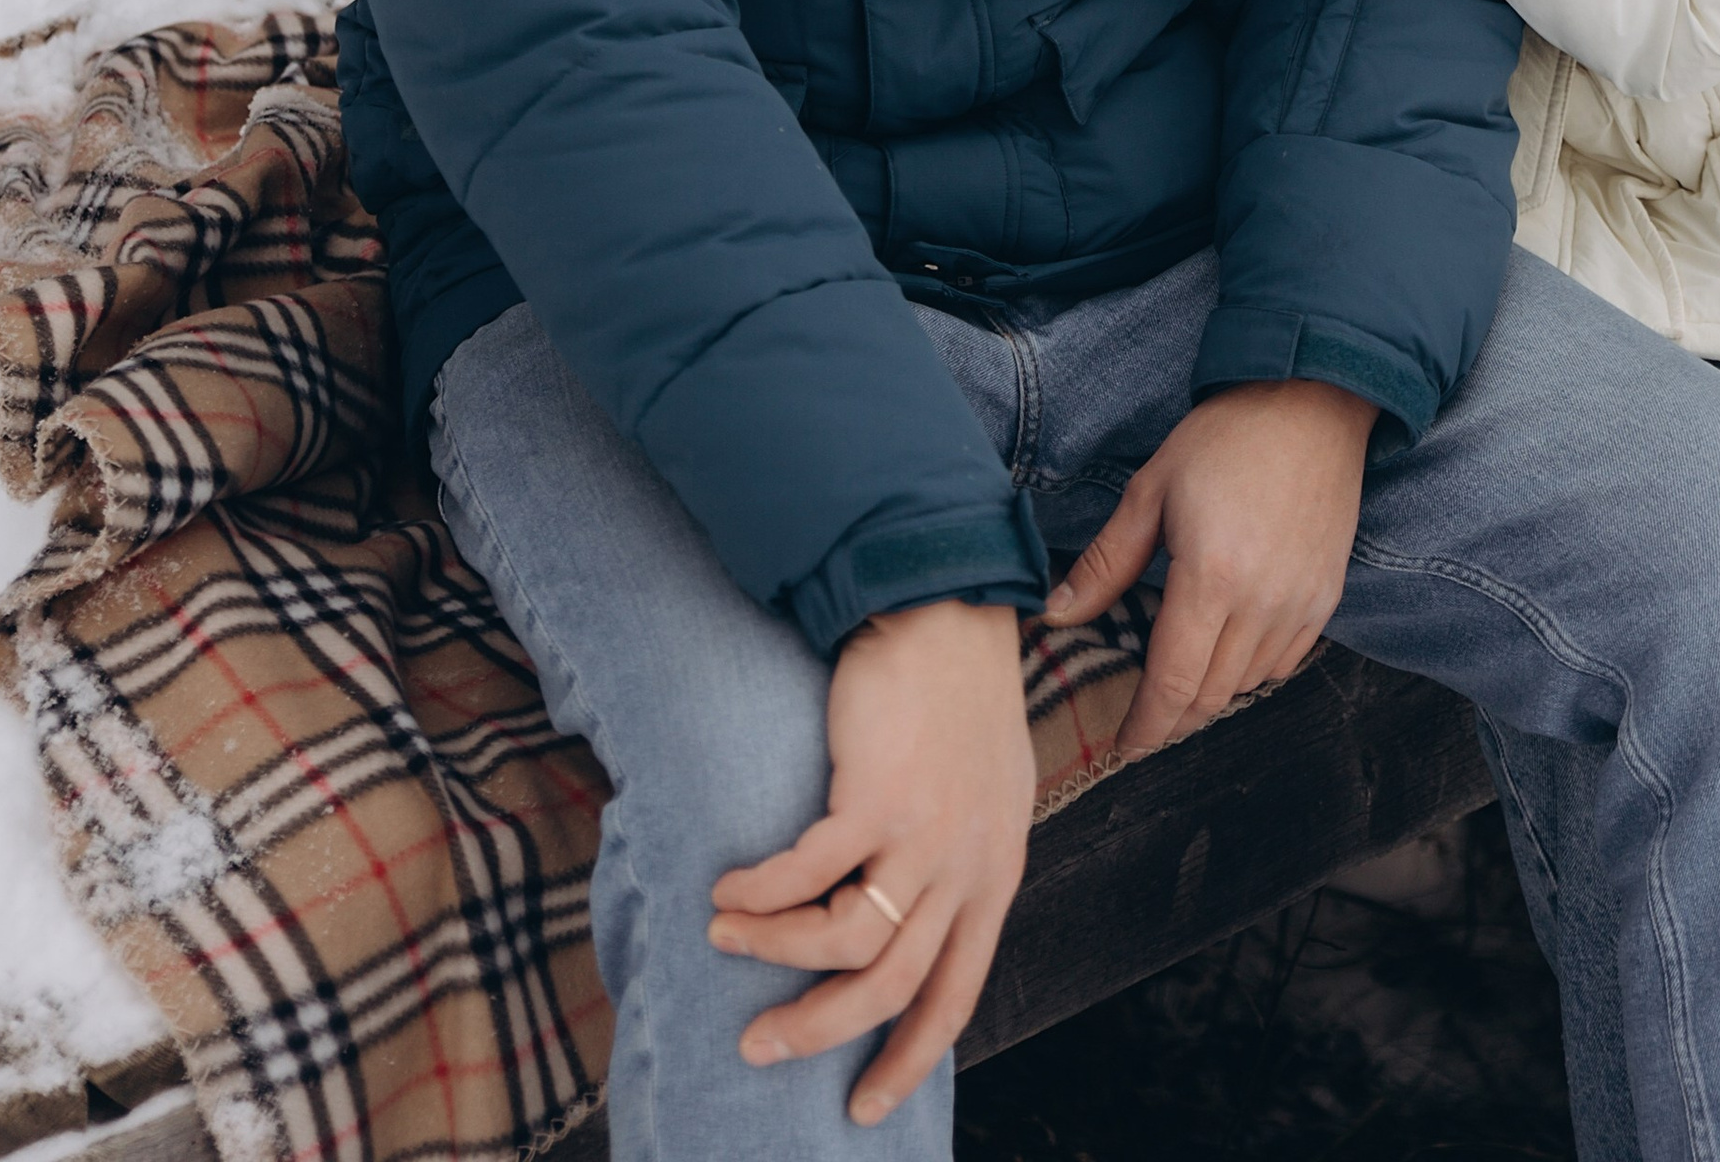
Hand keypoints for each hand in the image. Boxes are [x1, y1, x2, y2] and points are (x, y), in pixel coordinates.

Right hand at [707, 596, 1034, 1127]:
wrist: (947, 610)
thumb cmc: (958, 698)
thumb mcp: (983, 797)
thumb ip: (956, 866)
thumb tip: (911, 931)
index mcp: (994, 876)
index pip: (954, 998)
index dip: (907, 1060)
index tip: (862, 1108)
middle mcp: (966, 867)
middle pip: (888, 988)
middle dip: (817, 1030)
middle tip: (759, 1045)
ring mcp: (924, 835)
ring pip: (839, 941)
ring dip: (771, 950)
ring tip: (725, 936)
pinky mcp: (876, 796)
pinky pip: (803, 875)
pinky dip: (758, 893)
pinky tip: (728, 888)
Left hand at [1046, 378, 1377, 758]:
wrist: (1310, 404)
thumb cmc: (1224, 439)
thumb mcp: (1151, 490)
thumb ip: (1106, 562)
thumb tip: (1056, 613)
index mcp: (1211, 577)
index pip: (1173, 683)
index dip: (1145, 725)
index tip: (1124, 743)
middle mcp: (1262, 603)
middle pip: (1210, 695)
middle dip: (1173, 720)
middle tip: (1144, 723)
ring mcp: (1300, 604)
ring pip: (1246, 684)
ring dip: (1209, 695)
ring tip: (1180, 685)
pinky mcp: (1326, 598)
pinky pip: (1283, 662)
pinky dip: (1250, 672)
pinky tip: (1228, 654)